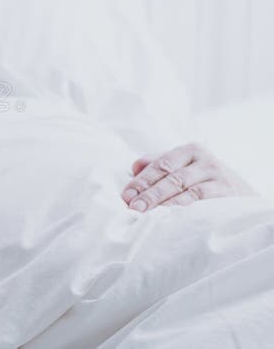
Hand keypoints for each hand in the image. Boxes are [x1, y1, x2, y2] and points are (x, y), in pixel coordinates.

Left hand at [121, 143, 256, 211]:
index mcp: (189, 151)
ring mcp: (218, 178)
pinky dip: (187, 211)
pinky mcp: (228, 195)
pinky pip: (204, 203)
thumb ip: (158, 165)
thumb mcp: (183, 167)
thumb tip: (134, 167)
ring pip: (187, 192)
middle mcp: (205, 161)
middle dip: (150, 194)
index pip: (160, 165)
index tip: (126, 196)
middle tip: (134, 208)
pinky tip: (173, 219)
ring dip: (166, 205)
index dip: (141, 181)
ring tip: (149, 216)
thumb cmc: (203, 180)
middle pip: (172, 178)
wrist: (242, 194)